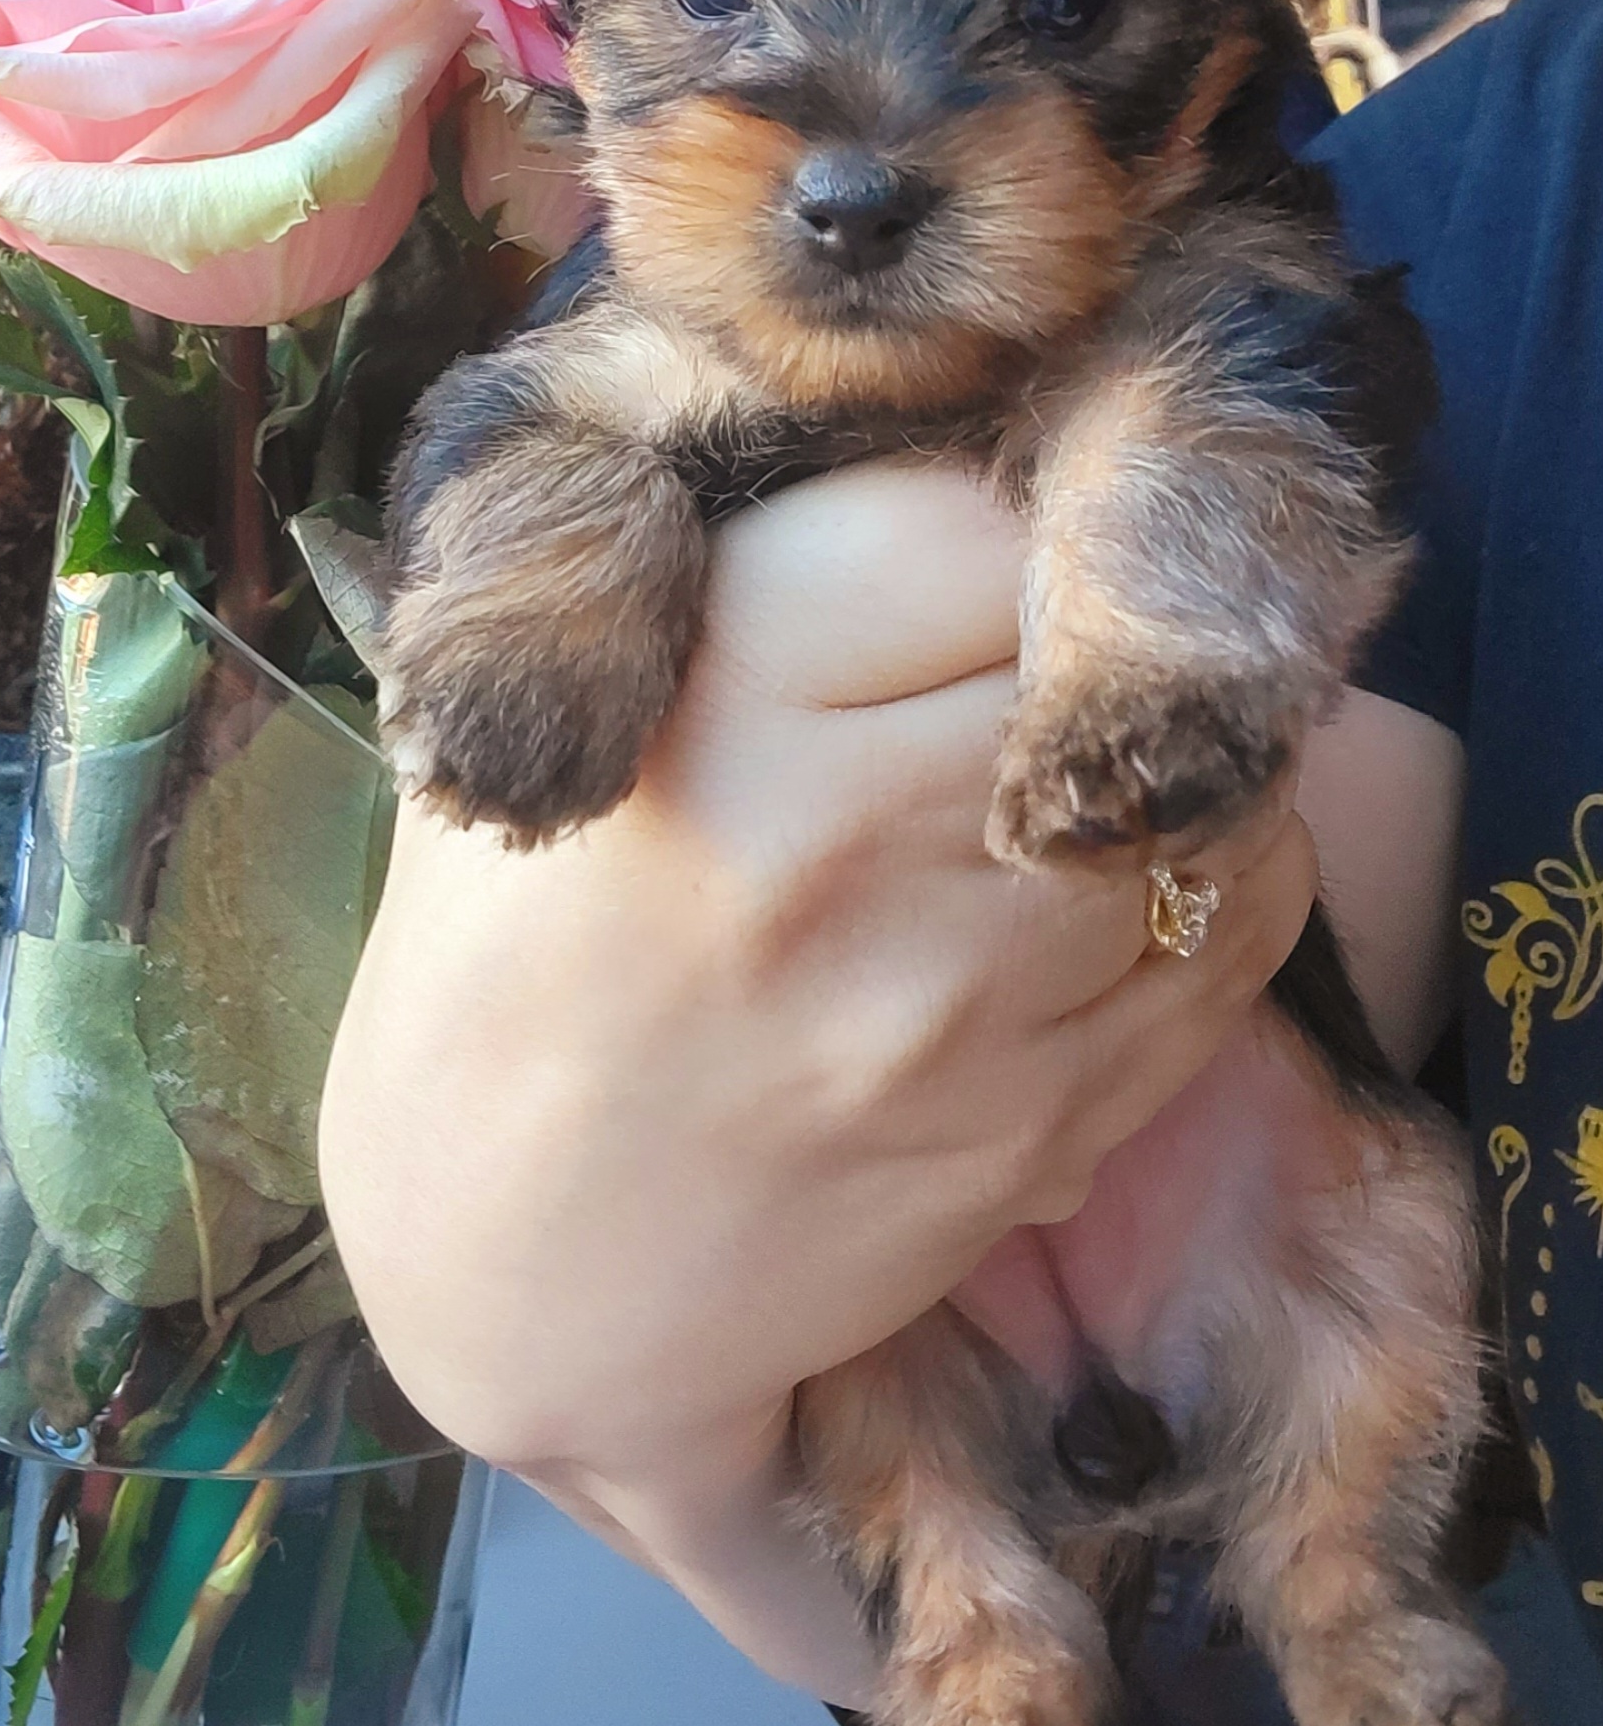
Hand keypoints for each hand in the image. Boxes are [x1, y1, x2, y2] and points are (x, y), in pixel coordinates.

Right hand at [322, 458, 1314, 1690]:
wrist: (499, 1266)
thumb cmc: (512, 957)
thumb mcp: (558, 720)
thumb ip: (743, 579)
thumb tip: (950, 458)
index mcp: (717, 692)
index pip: (978, 526)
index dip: (1000, 521)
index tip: (983, 553)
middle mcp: (850, 835)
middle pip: (1109, 659)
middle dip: (1106, 637)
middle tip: (1067, 646)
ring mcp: (958, 1001)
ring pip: (1208, 801)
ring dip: (1187, 762)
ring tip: (1109, 760)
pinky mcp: (1035, 1128)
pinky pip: (1227, 951)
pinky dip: (1225, 883)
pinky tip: (1144, 875)